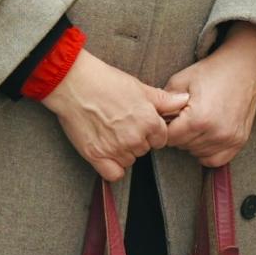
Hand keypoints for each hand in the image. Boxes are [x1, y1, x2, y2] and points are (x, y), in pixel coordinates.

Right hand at [41, 50, 189, 181]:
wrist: (71, 81)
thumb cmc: (104, 80)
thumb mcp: (138, 86)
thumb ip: (163, 99)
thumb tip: (184, 100)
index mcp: (150, 122)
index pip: (160, 139)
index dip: (149, 130)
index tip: (134, 121)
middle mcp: (136, 139)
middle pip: (144, 150)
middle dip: (135, 139)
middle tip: (117, 122)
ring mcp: (116, 149)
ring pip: (129, 160)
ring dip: (121, 150)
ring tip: (106, 130)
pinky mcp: (96, 155)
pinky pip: (113, 174)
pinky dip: (111, 167)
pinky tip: (104, 152)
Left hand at [162, 22, 255, 167]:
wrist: (243, 69)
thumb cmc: (211, 73)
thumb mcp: (180, 81)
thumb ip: (164, 102)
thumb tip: (152, 117)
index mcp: (199, 119)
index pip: (169, 137)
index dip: (162, 126)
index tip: (163, 117)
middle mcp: (216, 133)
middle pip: (182, 145)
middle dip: (175, 133)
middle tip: (178, 117)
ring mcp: (230, 139)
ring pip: (197, 153)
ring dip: (190, 142)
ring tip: (191, 123)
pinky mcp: (239, 142)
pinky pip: (216, 159)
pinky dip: (206, 151)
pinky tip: (202, 136)